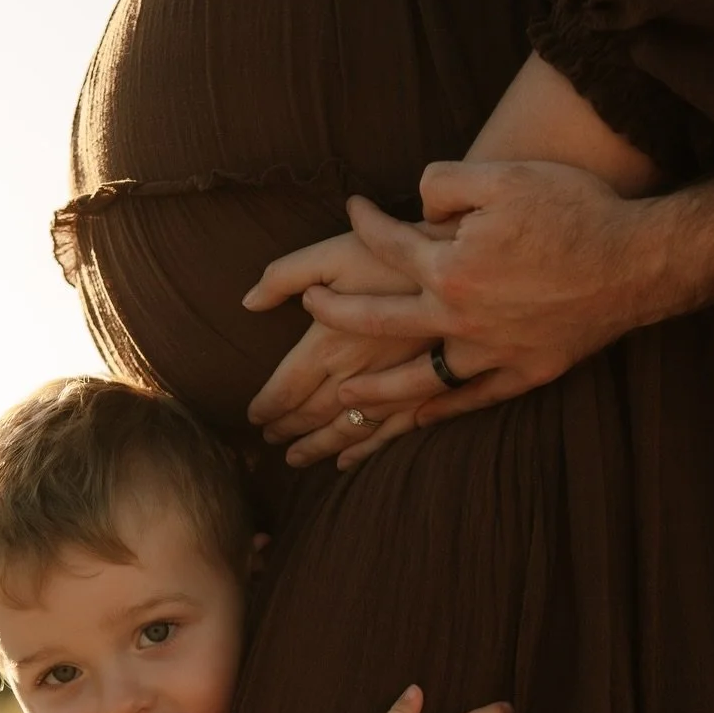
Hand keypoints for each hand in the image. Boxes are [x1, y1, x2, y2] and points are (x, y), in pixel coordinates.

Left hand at [242, 231, 433, 467]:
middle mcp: (355, 375)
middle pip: (311, 413)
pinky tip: (346, 461)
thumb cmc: (393, 253)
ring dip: (317, 447)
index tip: (253, 417)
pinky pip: (386, 434)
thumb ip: (285, 275)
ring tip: (296, 458)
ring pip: (345, 430)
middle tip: (269, 439)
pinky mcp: (423, 393)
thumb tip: (248, 302)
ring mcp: (390, 389)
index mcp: (328, 343)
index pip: (285, 389)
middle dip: (286, 428)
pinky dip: (362, 452)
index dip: (266, 407)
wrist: (464, 265)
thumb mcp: (333, 251)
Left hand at [312, 166, 657, 425]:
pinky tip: (416, 417)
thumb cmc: (574, 212)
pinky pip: (470, 399)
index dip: (366, 222)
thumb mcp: (504, 177)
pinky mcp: (524, 372)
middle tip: (310, 309)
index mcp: (448, 268)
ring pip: (416, 381)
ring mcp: (490, 353)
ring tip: (342, 397)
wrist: (639, 261)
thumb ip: (446, 182)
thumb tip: (414, 198)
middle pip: (380, 323)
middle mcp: (459, 319)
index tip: (353, 208)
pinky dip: (440, 409)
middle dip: (337, 315)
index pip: (389, 245)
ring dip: (374, 390)